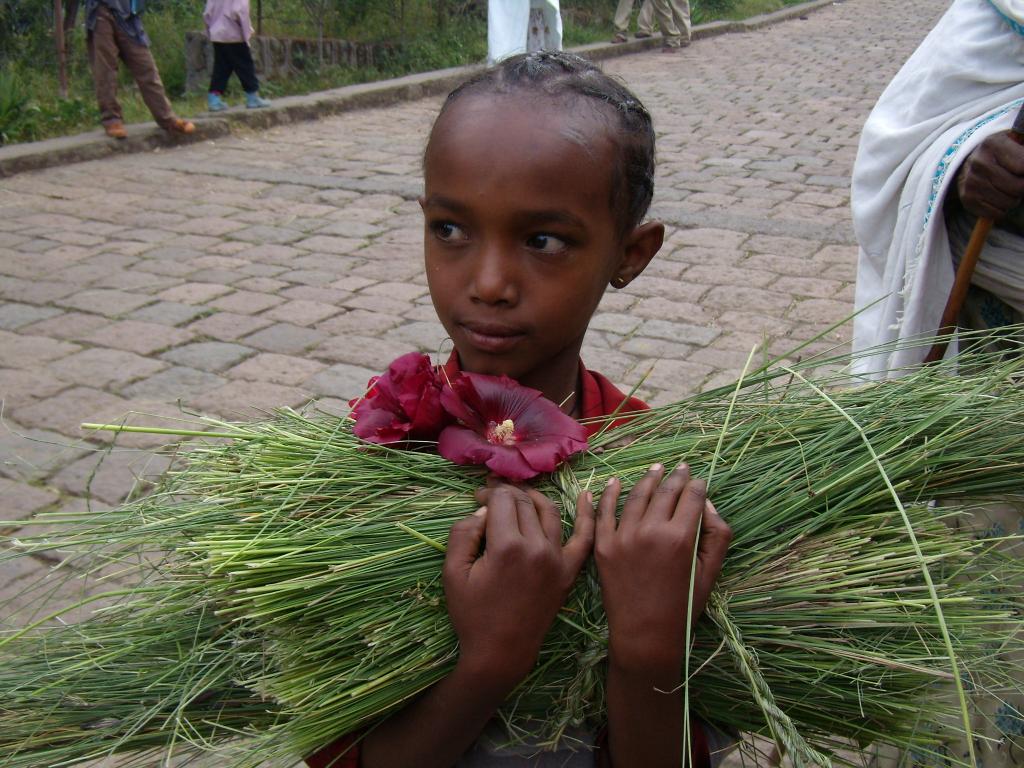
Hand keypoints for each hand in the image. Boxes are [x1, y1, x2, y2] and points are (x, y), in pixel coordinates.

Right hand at [442, 484, 593, 687]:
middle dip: (507, 493)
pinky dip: (587, 515)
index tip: (477, 496)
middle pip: (524, 503)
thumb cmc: (472, 615)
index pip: (502, 500)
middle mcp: (536, 547)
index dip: (488, 492)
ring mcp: (557, 559)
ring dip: (534, 498)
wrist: (501, 653)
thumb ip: (463, 533)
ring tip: (519, 496)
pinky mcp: (569, 572)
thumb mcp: (453, 573)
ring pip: (549, 512)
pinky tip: (588, 495)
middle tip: (492, 494)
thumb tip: (483, 510)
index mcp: (506, 546)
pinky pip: (584, 538)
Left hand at [595, 463, 730, 676]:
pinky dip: (609, 493)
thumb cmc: (682, 607)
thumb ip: (717, 536)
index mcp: (681, 538)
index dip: (697, 485)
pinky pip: (604, 512)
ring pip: (637, 495)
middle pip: (666, 492)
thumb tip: (707, 504)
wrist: (645, 636)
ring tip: (656, 469)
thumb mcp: (710, 574)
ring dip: (648, 479)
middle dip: (676, 477)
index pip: (691, 497)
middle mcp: (651, 531)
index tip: (699, 480)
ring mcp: (623, 537)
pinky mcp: (602, 546)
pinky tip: (615, 481)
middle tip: (682, 468)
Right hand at [955, 131, 1023, 219]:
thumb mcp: (1013, 142)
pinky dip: (1003, 209)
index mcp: (993, 144)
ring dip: (1014, 199)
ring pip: (1009, 202)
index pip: (1023, 166)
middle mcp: (979, 163)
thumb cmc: (1000, 154)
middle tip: (1020, 182)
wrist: (967, 164)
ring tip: (1009, 190)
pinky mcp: (968, 198)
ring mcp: (972, 182)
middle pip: (1018, 186)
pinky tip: (999, 198)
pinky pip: (998, 213)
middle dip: (1023, 187)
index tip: (1023, 172)